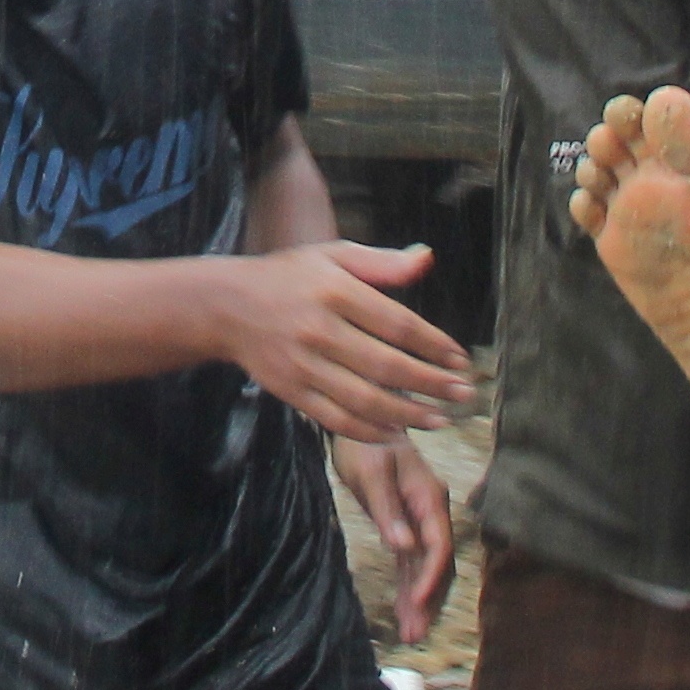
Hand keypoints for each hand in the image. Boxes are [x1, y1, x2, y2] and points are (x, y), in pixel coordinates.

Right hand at [217, 243, 472, 444]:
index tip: (460, 360)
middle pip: (386, 365)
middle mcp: (319, 328)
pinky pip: (335, 419)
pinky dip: (368, 430)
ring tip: (439, 419)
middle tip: (463, 394)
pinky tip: (395, 433)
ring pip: (363, 399)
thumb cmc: (290, 277)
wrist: (226, 305)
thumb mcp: (334, 256)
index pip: (398, 323)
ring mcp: (302, 364)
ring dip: (407, 414)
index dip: (435, 345)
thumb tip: (427, 258)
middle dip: (431, 384)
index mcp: (335, 291)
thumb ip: (383, 262)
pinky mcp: (290, 391)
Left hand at [339, 436, 455, 640]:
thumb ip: (387, 511)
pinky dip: (408, 586)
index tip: (416, 603)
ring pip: (426, 568)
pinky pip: (412, 562)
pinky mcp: (405, 526)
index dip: (430, 577)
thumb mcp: (371, 474)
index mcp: (429, 498)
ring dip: (420, 600)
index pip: (438, 545)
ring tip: (411, 635)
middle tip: (415, 633)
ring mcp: (420, 521)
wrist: (362, 422)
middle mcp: (431, 512)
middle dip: (428, 600)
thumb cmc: (366, 443)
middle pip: (438, 563)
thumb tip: (402, 546)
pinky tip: (404, 612)